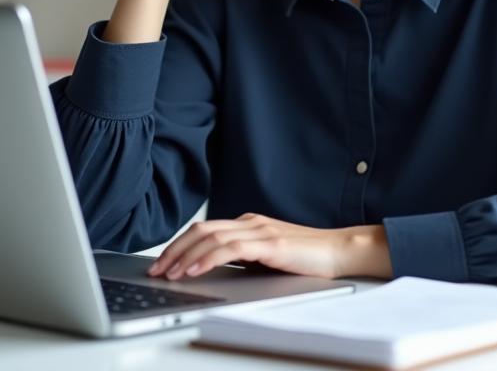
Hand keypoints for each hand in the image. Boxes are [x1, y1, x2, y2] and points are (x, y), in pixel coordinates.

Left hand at [147, 213, 392, 280]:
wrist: (340, 250)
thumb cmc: (307, 258)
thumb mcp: (267, 257)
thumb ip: (244, 258)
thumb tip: (212, 270)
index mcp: (248, 224)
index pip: (204, 230)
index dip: (179, 245)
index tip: (161, 264)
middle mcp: (251, 222)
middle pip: (201, 230)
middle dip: (174, 250)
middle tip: (155, 270)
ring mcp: (261, 231)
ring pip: (212, 237)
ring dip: (186, 256)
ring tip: (170, 273)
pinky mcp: (271, 244)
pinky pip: (231, 248)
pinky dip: (208, 258)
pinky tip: (196, 270)